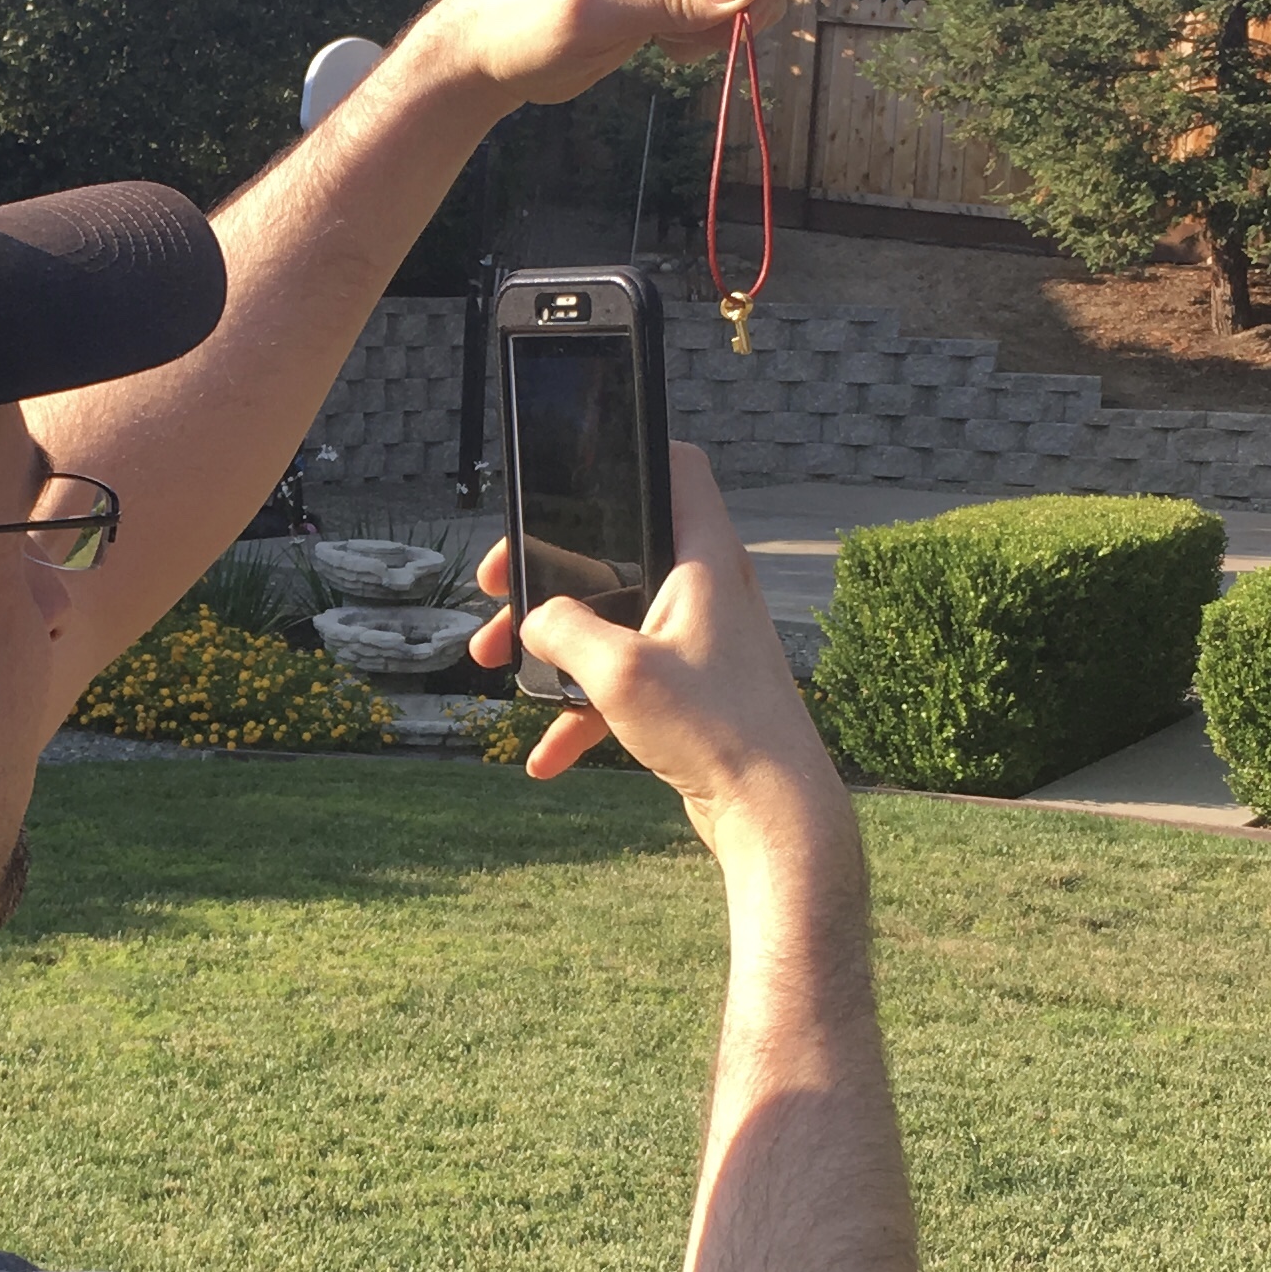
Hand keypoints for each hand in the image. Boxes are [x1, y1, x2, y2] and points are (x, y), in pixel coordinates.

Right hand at [467, 445, 837, 854]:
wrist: (772, 815)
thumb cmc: (716, 730)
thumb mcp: (620, 671)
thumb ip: (564, 630)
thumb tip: (534, 621)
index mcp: (702, 559)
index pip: (675, 468)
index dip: (625, 456)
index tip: (567, 478)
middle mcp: (704, 591)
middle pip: (616, 554)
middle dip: (549, 577)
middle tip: (497, 592)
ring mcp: (697, 643)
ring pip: (611, 624)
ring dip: (554, 648)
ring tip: (499, 672)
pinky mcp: (691, 693)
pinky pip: (622, 686)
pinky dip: (582, 712)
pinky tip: (545, 757)